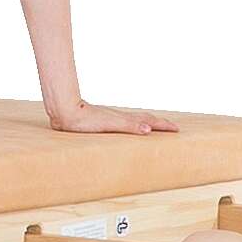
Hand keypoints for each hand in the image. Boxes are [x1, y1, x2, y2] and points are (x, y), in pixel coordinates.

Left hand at [45, 97, 183, 135]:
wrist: (65, 113)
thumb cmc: (85, 121)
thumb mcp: (110, 125)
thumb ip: (129, 126)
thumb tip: (148, 129)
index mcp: (125, 119)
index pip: (150, 121)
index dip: (164, 125)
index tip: (176, 129)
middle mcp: (121, 117)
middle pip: (145, 118)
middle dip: (160, 123)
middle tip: (172, 127)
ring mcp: (112, 118)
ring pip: (135, 119)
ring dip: (148, 122)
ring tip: (154, 126)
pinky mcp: (103, 121)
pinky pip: (125, 122)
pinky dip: (134, 124)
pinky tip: (127, 128)